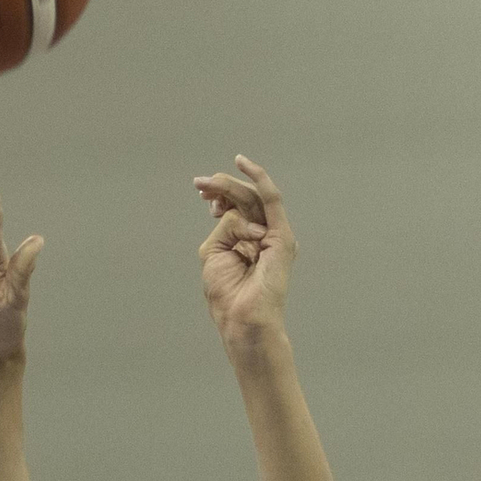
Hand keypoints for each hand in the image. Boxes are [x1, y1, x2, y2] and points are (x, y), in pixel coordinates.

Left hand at [194, 156, 296, 348]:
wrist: (242, 317)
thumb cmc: (227, 294)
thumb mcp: (215, 253)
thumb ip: (224, 228)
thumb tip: (232, 211)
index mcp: (248, 241)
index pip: (236, 209)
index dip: (219, 196)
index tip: (202, 194)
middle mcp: (264, 235)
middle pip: (243, 200)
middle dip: (220, 188)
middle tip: (199, 183)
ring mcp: (275, 234)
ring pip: (252, 198)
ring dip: (229, 185)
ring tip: (208, 183)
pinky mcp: (281, 235)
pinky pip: (271, 200)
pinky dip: (259, 179)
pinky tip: (243, 163)